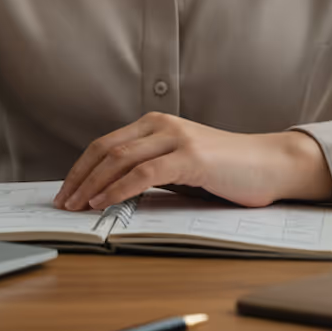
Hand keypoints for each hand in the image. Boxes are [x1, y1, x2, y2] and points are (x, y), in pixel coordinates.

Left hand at [52, 112, 331, 210]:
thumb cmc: (225, 170)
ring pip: (120, 159)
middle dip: (79, 177)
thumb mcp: (180, 165)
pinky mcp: (190, 158)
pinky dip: (119, 188)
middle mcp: (162, 125)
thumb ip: (151, 169)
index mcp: (156, 124)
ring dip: (92, 185)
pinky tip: (104, 202)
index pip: (106, 144)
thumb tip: (113, 191)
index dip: (81, 167)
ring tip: (77, 206)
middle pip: (106, 149)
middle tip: (62, 202)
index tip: (66, 191)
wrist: (269, 164)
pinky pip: (144, 173)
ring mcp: (176, 138)